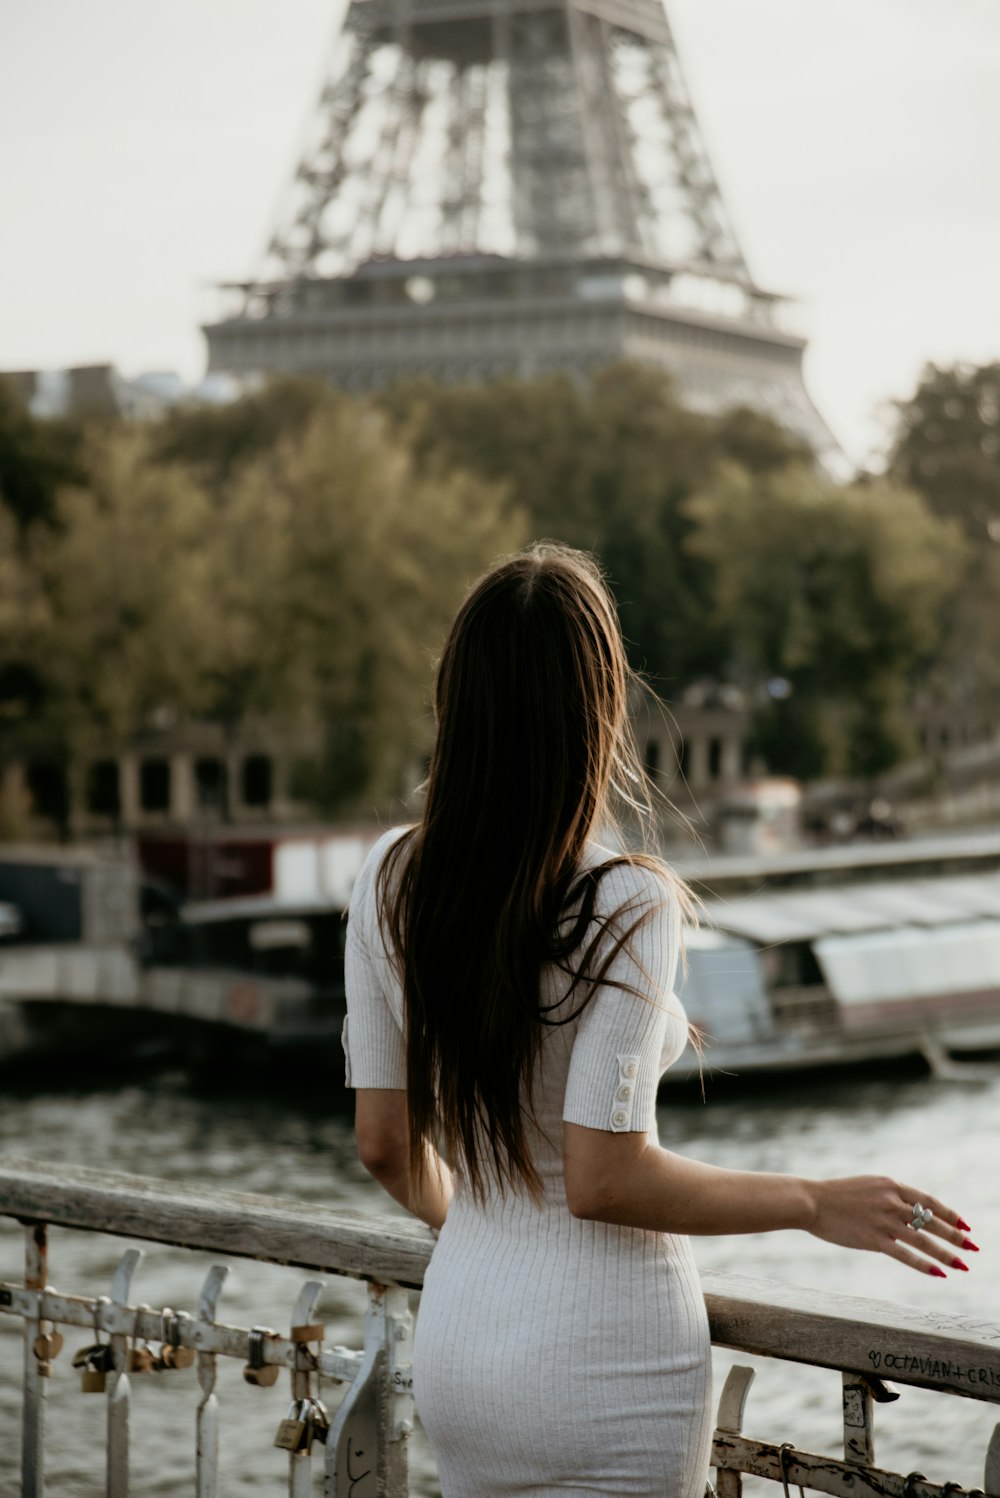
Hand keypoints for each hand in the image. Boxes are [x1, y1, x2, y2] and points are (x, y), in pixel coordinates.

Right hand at [807, 1176, 975, 1276]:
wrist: (811, 1201)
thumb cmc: (836, 1195)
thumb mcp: (867, 1186)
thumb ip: (888, 1196)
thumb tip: (907, 1209)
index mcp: (891, 1184)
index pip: (928, 1200)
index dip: (949, 1214)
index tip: (965, 1225)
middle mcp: (891, 1201)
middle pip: (931, 1220)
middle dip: (956, 1236)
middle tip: (974, 1247)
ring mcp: (884, 1221)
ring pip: (924, 1239)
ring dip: (946, 1254)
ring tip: (964, 1265)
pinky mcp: (874, 1239)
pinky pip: (905, 1254)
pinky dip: (924, 1265)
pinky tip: (939, 1274)